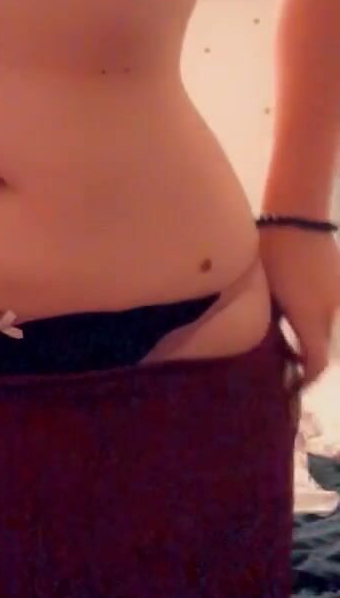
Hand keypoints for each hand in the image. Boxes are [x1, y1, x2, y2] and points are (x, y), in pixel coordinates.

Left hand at [258, 227, 339, 385]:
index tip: (290, 382)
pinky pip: (335, 314)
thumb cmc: (271, 252)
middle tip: (290, 365)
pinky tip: (303, 315)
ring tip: (295, 341)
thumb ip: (269, 323)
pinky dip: (323, 322)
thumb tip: (264, 345)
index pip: (317, 362)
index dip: (306, 378)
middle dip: (312, 363)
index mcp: (310, 317)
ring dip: (319, 342)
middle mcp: (331, 312)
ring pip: (333, 333)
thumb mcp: (264, 292)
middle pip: (328, 352)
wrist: (297, 216)